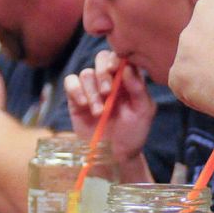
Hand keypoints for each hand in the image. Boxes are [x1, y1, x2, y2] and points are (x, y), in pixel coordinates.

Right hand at [64, 50, 155, 172]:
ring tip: (99, 112)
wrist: (116, 155)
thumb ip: (138, 89)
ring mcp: (92, 88)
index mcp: (127, 79)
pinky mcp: (76, 99)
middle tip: (107, 92)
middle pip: (101, 58)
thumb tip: (127, 68)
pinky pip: (70, 82)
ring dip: (92, 91)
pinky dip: (75, 90)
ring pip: (86, 73)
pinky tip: (83, 104)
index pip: (120, 57)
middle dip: (103, 73)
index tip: (116, 70)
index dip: (116, 59)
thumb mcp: (143, 111)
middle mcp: (109, 80)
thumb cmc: (133, 133)